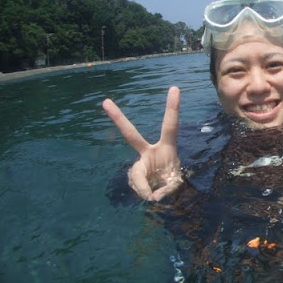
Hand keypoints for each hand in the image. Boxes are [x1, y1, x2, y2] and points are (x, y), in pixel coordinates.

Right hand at [103, 86, 182, 200]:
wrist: (167, 193)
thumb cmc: (174, 180)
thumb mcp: (177, 185)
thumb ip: (166, 189)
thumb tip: (151, 195)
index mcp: (166, 147)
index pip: (170, 125)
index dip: (173, 108)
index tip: (175, 87)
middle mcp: (149, 151)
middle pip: (130, 135)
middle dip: (118, 118)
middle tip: (105, 101)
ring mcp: (139, 163)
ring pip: (136, 175)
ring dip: (146, 187)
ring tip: (157, 195)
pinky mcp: (134, 175)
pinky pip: (136, 185)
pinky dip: (144, 192)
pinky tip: (152, 195)